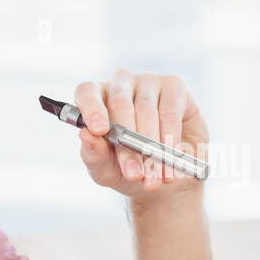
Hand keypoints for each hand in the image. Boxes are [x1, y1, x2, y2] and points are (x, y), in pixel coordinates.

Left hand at [74, 70, 208, 205]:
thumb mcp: (106, 169)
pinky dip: (171, 139)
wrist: (166, 175)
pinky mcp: (175, 87)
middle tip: (134, 174)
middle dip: (128, 145)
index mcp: (97, 99)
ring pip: (147, 111)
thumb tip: (85, 135)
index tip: (99, 130)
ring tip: (155, 177)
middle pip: (120, 104)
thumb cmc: (130, 167)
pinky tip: (172, 158)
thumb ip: (93, 154)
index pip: (86, 92)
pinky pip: (170, 112)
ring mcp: (148, 82)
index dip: (91, 108)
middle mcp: (121, 85)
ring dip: (152, 148)